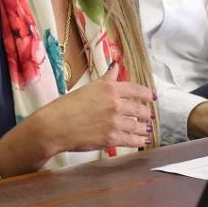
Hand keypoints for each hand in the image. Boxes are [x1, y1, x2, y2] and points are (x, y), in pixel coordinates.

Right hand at [28, 61, 156, 157]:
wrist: (55, 126)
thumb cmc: (67, 105)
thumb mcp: (88, 87)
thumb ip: (106, 78)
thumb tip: (115, 66)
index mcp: (110, 88)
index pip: (136, 89)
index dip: (146, 94)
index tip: (152, 97)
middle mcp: (115, 103)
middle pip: (139, 109)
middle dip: (147, 113)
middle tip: (150, 115)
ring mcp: (114, 122)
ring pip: (137, 125)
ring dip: (144, 128)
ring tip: (147, 129)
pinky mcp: (111, 138)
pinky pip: (131, 140)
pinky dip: (139, 140)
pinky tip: (143, 140)